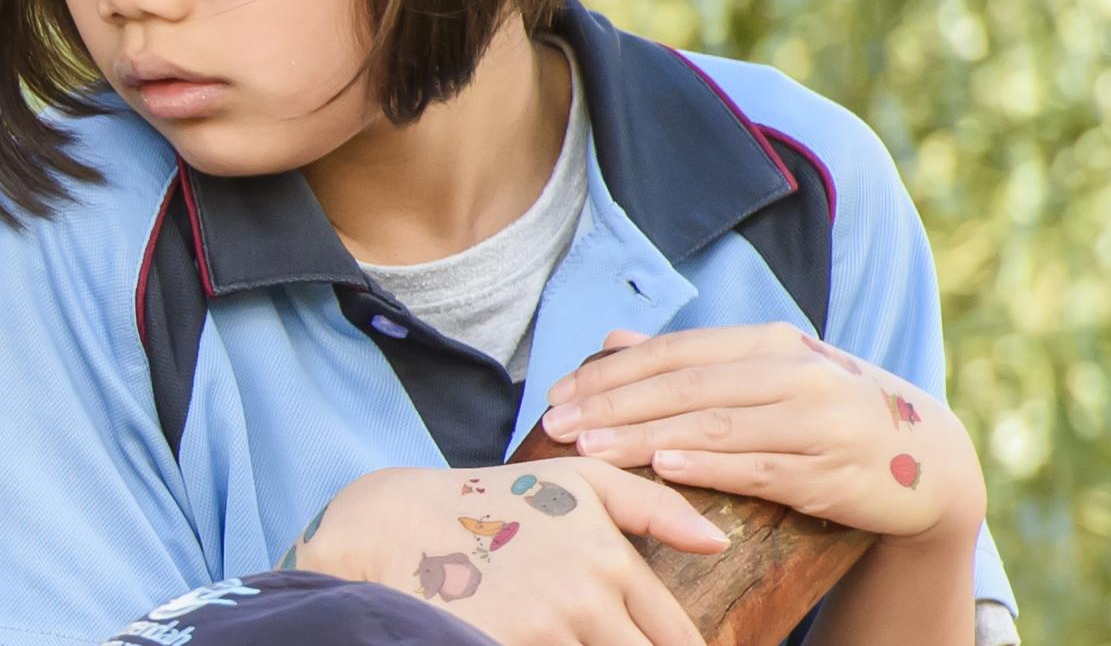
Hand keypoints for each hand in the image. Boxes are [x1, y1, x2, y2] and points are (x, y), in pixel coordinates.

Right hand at [289, 458, 728, 645]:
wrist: (392, 524)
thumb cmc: (491, 501)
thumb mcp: (577, 481)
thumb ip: (655, 506)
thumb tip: (719, 543)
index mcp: (610, 561)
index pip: (676, 635)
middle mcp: (585, 601)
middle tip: (612, 637)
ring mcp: (544, 631)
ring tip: (571, 634)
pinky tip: (540, 638)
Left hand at [542, 325, 984, 544]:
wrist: (927, 460)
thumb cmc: (828, 411)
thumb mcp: (768, 372)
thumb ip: (691, 359)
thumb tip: (611, 341)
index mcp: (772, 342)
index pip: (675, 352)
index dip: (611, 373)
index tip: (557, 393)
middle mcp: (795, 374)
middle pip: (685, 387)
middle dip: (613, 406)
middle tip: (556, 425)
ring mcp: (816, 422)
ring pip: (715, 426)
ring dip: (645, 438)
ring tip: (589, 449)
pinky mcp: (830, 472)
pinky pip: (760, 467)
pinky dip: (711, 465)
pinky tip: (665, 465)